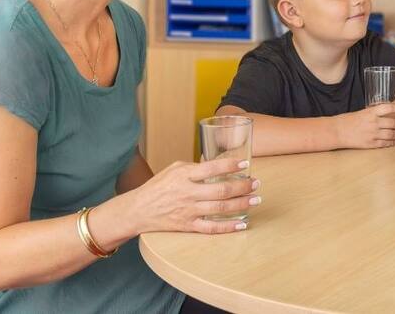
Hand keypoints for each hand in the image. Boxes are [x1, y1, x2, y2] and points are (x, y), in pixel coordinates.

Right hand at [130, 158, 259, 233]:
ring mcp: (188, 211)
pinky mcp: (188, 226)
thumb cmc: (157, 187)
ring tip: (255, 199)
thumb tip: (217, 165)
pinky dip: (229, 227)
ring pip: (220, 208)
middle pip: (221, 190)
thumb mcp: (173, 169)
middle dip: (243, 187)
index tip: (245, 165)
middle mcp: (188, 193)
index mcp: (184, 176)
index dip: (231, 166)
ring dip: (242, 204)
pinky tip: (242, 224)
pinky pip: (212, 228)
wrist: (138, 210)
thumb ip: (194, 167)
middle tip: (256, 183)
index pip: (212, 168)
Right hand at [335, 103, 394, 148]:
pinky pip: (385, 143)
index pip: (388, 108)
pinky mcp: (371, 143)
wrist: (338, 131)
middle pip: (393, 123)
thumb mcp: (362, 112)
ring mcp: (373, 134)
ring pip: (392, 134)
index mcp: (370, 112)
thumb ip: (374, 114)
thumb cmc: (348, 121)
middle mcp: (373, 122)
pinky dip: (392, 142)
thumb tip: (386, 115)